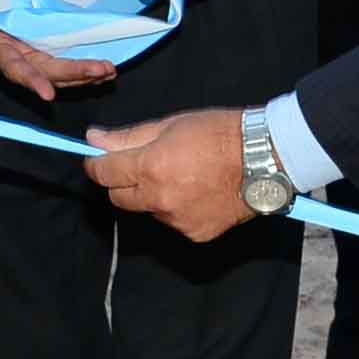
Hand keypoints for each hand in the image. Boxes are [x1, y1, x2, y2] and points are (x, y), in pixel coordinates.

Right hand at [0, 1, 117, 101]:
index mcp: (4, 55)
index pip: (18, 70)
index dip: (32, 82)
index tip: (48, 95)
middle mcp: (24, 64)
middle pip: (50, 74)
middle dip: (76, 73)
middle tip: (101, 69)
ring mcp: (40, 63)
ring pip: (64, 76)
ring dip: (88, 76)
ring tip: (108, 70)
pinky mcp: (52, 59)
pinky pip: (71, 70)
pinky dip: (89, 72)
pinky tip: (107, 71)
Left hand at [81, 108, 255, 241]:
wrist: (265, 158)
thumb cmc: (220, 134)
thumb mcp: (170, 125)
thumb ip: (127, 137)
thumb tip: (93, 139)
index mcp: (149, 167)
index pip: (103, 174)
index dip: (96, 165)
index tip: (97, 160)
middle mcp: (159, 199)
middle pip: (119, 198)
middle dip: (121, 183)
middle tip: (141, 166)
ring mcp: (177, 220)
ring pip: (147, 210)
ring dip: (152, 196)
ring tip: (181, 176)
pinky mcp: (195, 233)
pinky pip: (173, 222)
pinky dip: (177, 209)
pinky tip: (197, 192)